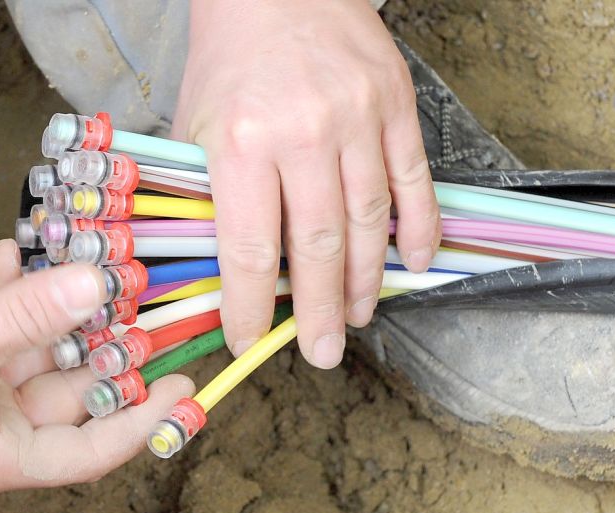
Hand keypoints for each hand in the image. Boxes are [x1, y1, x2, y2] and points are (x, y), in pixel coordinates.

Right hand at [0, 240, 193, 501]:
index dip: (144, 419)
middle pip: (71, 394)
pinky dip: (8, 294)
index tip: (184, 383)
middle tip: (144, 305)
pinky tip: (15, 253)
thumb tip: (98, 286)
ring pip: (36, 353)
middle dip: (106, 346)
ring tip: (87, 266)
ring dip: (58, 309)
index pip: (91, 451)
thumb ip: (29, 317)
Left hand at [172, 0, 440, 368]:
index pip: (251, 249)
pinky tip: (416, 263)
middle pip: (318, 246)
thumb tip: (229, 268)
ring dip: (367, 280)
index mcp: (241, 141)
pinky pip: (414, 181)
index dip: (251, 307)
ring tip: (359, 316)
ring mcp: (358, 120)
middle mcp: (303, 134)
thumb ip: (210, 194)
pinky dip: (418, 228)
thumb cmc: (231, 57)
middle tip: (322, 351)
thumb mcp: (196, 125)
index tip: (252, 340)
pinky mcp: (396, 105)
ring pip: (369, 222)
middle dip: (321, 310)